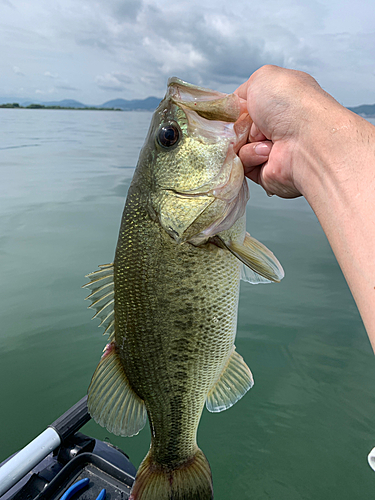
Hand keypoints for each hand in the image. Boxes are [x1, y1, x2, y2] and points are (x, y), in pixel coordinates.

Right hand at [234, 65, 344, 198]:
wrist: (308, 142)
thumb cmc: (291, 106)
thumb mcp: (263, 78)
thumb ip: (243, 89)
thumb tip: (234, 105)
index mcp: (279, 103)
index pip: (245, 107)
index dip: (235, 109)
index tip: (231, 110)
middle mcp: (277, 126)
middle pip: (238, 129)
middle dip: (237, 126)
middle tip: (248, 124)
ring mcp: (271, 150)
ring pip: (238, 147)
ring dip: (247, 141)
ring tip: (266, 139)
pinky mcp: (265, 172)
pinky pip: (243, 165)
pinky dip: (252, 157)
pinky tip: (268, 153)